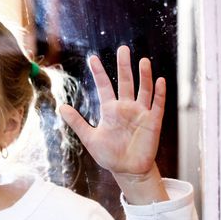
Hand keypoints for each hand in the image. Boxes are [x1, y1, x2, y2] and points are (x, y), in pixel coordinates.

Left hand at [60, 46, 167, 203]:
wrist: (127, 170)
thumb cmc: (109, 154)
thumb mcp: (89, 138)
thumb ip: (77, 122)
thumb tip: (61, 107)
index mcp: (110, 110)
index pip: (104, 87)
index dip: (99, 73)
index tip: (92, 58)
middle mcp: (126, 107)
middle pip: (126, 82)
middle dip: (124, 66)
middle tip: (123, 49)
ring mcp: (141, 113)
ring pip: (143, 90)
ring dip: (144, 76)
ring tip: (143, 61)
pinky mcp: (153, 122)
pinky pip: (158, 105)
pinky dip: (159, 93)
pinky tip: (159, 80)